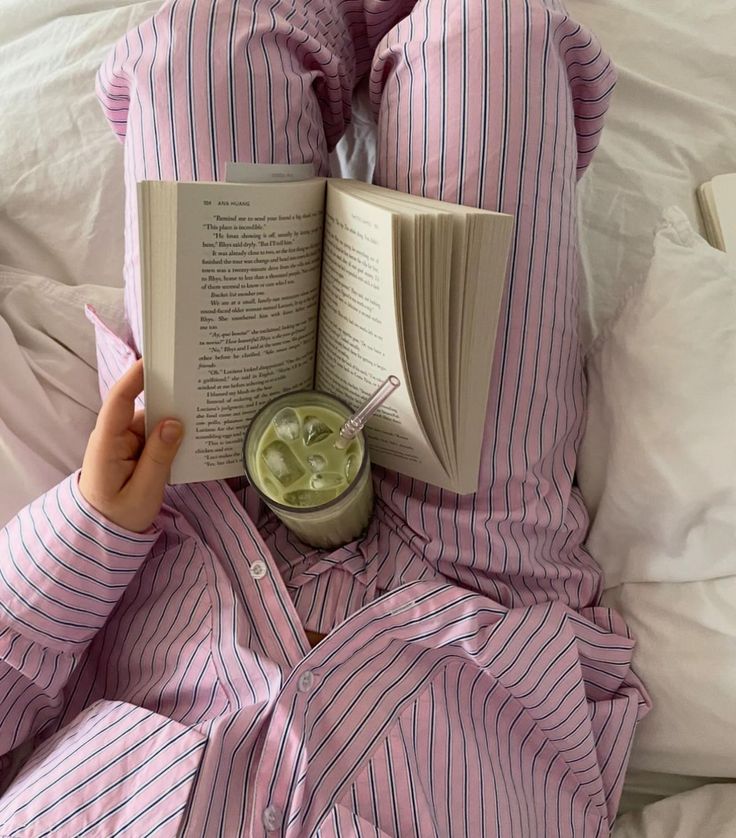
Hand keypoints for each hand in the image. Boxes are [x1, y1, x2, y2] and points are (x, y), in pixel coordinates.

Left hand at [79, 359, 183, 531]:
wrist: (101, 536)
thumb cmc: (118, 517)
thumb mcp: (143, 492)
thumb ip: (158, 457)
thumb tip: (175, 423)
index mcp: (107, 444)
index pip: (118, 402)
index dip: (134, 378)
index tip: (154, 360)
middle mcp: (114, 437)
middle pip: (142, 409)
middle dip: (167, 400)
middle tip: (197, 386)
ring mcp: (124, 444)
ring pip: (153, 424)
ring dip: (174, 421)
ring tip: (203, 410)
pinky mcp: (134, 451)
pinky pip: (155, 437)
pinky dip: (172, 436)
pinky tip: (194, 435)